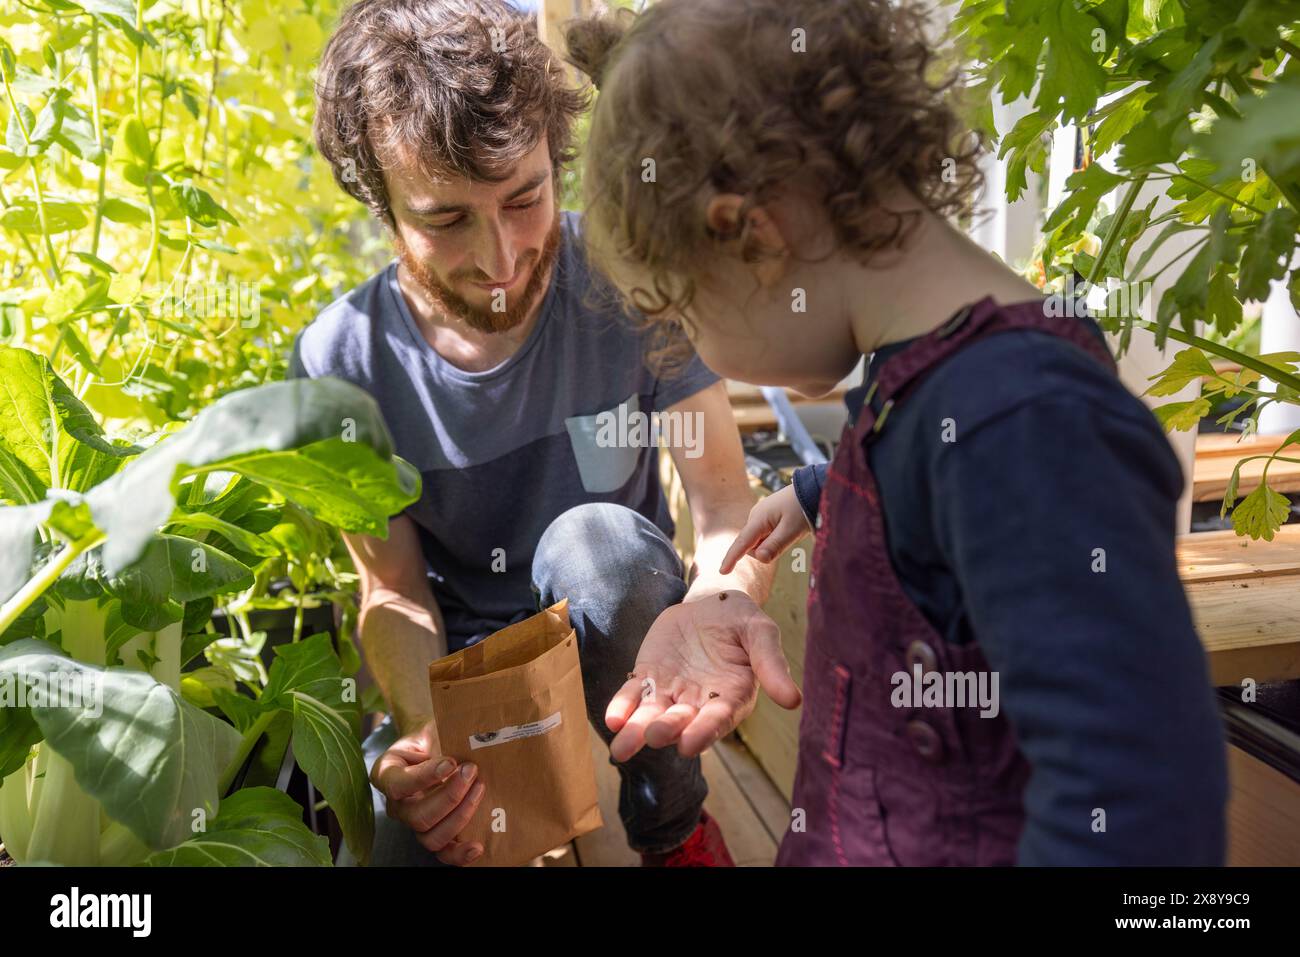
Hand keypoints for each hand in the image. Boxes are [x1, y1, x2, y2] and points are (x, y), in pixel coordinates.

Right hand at [370, 718, 485, 864]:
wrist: (439, 742)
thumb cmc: (434, 733)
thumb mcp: (432, 726)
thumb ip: (440, 733)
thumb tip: (469, 738)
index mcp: (387, 774)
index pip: (399, 784)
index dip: (425, 777)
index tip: (451, 762)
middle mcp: (397, 804)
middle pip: (417, 816)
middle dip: (450, 796)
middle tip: (472, 771)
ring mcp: (415, 822)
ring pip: (430, 837)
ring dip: (460, 817)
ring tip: (480, 790)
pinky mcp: (435, 833)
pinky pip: (443, 852)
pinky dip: (459, 854)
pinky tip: (477, 846)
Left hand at [605, 591, 801, 761]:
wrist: (712, 603)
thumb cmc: (742, 621)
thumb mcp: (761, 632)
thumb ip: (771, 664)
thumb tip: (793, 701)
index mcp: (731, 697)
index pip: (717, 719)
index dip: (704, 732)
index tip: (689, 745)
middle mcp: (699, 702)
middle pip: (681, 722)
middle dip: (667, 729)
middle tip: (655, 736)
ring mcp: (671, 692)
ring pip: (652, 715)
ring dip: (637, 731)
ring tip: (621, 747)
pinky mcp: (648, 676)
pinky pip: (632, 694)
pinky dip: (622, 707)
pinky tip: (613, 718)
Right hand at [719, 484, 810, 573]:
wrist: (812, 487)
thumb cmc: (802, 508)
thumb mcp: (792, 530)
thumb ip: (775, 545)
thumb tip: (759, 558)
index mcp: (759, 519)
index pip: (742, 543)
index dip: (732, 558)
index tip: (722, 572)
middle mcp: (755, 516)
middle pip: (752, 545)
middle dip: (764, 550)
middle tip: (789, 539)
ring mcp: (761, 515)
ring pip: (759, 540)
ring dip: (771, 544)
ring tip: (791, 531)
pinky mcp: (767, 515)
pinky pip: (765, 534)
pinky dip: (774, 537)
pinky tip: (788, 529)